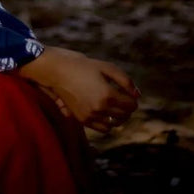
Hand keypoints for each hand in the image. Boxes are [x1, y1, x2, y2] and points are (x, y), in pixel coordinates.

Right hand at [17, 46, 140, 133]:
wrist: (57, 71)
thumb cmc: (82, 65)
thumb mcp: (105, 67)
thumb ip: (125, 80)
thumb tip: (137, 94)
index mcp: (108, 95)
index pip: (131, 105)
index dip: (132, 99)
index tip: (129, 94)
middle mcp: (100, 109)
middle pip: (124, 115)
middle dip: (127, 108)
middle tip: (124, 99)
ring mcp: (90, 116)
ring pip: (115, 124)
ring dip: (119, 117)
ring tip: (115, 106)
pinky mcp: (82, 119)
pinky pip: (102, 128)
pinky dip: (107, 123)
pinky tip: (104, 112)